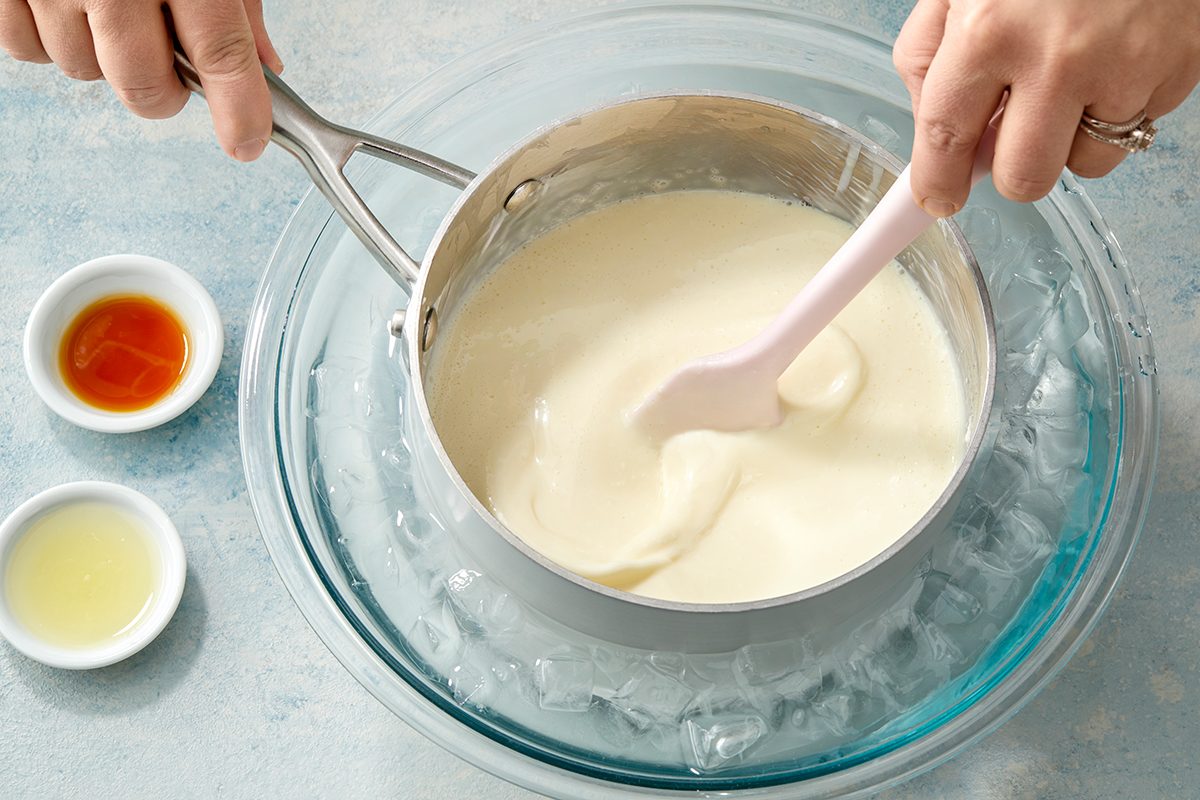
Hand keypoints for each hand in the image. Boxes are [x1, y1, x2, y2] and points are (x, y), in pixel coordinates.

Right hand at [0, 0, 281, 160]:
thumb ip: (237, 3)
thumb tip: (264, 67)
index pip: (219, 54)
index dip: (238, 110)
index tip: (246, 142)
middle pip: (144, 85)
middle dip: (166, 92)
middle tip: (173, 65)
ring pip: (83, 71)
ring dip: (105, 59)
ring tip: (112, 8)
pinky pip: (26, 49)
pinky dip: (52, 38)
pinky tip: (68, 5)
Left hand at [893, 0, 1199, 214]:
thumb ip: (931, 53)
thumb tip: (931, 123)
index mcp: (988, 30)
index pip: (946, 137)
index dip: (938, 181)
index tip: (938, 197)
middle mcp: (1056, 58)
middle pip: (1022, 178)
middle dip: (1012, 170)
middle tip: (1013, 134)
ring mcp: (1125, 67)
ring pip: (1085, 163)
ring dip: (1071, 137)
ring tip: (1073, 76)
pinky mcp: (1177, 69)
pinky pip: (1137, 126)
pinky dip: (1119, 104)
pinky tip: (1113, 57)